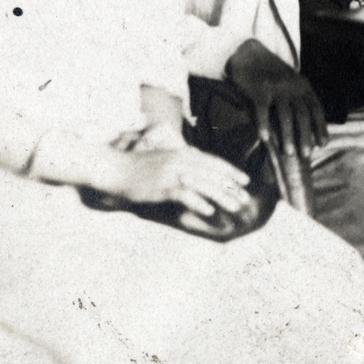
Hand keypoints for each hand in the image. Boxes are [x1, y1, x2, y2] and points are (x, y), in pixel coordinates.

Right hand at [116, 145, 251, 220]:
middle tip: (246, 198)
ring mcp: (172, 173)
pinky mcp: (162, 187)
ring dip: (222, 196)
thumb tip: (201, 168)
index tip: (245, 180)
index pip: (214, 161)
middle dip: (232, 187)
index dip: (231, 171)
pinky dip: (199, 202)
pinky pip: (185, 195)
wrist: (117, 169)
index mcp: (184, 153)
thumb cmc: (141, 166)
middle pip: (213, 174)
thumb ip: (184, 161)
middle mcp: (181, 161)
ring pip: (204, 185)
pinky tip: (209, 210)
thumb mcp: (167, 159)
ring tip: (235, 206)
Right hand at [225, 39, 326, 158]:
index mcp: (303, 86)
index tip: (323, 144)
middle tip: (306, 155)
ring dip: (288, 135)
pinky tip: (266, 139)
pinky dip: (264, 125)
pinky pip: (263, 110)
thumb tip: (306, 129)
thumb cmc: (270, 74)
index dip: (321, 127)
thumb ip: (298, 100)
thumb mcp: (291, 83)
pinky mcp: (259, 88)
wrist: (249, 53)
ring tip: (288, 153)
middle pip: (303, 114)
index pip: (316, 109)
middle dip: (306, 136)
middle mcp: (293, 86)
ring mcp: (276, 87)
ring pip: (285, 115)